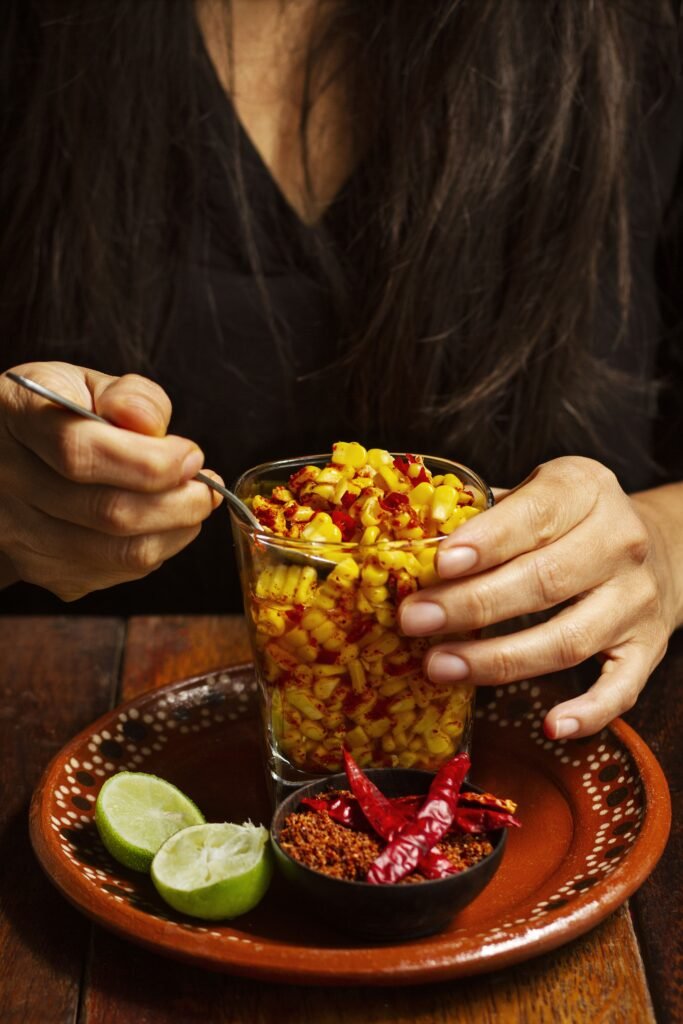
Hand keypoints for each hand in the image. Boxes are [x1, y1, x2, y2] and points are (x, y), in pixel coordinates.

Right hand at [0, 361, 222, 599]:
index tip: (191, 456)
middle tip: (206, 485)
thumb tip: (152, 425)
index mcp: (16, 417)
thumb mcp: (87, 382)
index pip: (79, 452)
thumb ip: (130, 395)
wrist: (8, 457)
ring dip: (176, 530)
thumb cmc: (58, 412)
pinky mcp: (42, 569)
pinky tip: (161, 523)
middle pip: (107, 512)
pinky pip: (116, 572)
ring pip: (118, 552)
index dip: (149, 461)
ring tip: (193, 503)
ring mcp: (19, 534)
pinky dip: (156, 550)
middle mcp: (8, 481)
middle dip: (178, 502)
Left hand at [398, 456, 680, 737]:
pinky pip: (621, 688)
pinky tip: (550, 725)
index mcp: (585, 490)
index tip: (440, 563)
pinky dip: (589, 711)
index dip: (487, 541)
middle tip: (415, 620)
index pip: (536, 514)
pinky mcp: (648, 647)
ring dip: (500, 660)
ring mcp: (636, 599)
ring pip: (568, 639)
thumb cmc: (571, 520)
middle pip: (543, 581)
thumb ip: (484, 514)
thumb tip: (415, 544)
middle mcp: (620, 542)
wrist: (660, 544)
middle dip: (472, 605)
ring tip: (441, 666)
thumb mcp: (536, 492)